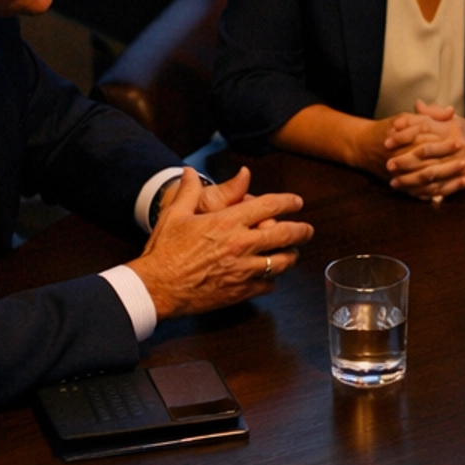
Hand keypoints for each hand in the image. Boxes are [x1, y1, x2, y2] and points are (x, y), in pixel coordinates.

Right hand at [135, 167, 312, 319]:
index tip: (296, 202)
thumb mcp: (175, 214)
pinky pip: (267, 285)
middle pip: (284, 235)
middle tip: (307, 230)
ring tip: (292, 254)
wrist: (157, 287)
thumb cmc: (164, 250)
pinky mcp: (240, 292)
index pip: (269, 206)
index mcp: (228, 222)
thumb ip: (188, 191)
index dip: (287, 202)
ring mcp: (243, 270)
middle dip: (301, 231)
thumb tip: (190, 171)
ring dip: (290, 257)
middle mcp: (241, 244)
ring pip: (281, 262)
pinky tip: (268, 278)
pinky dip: (271, 280)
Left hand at [383, 103, 464, 201]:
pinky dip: (426, 192)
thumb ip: (432, 113)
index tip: (387, 140)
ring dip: (411, 179)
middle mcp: (456, 145)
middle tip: (387, 164)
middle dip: (404, 160)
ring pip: (432, 173)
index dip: (403, 135)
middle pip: (425, 152)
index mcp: (451, 128)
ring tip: (394, 182)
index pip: (423, 128)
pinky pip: (443, 188)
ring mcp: (462, 163)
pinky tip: (412, 193)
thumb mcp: (452, 118)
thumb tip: (416, 104)